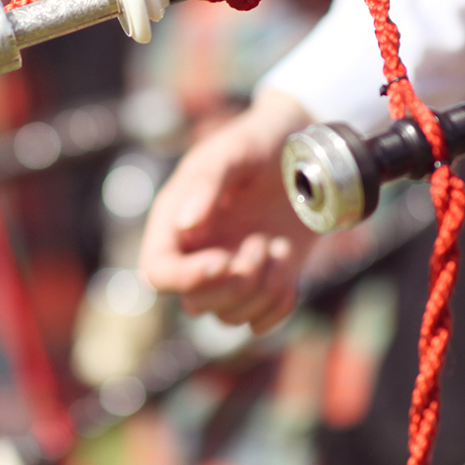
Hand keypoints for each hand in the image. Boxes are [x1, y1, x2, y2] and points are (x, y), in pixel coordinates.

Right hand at [139, 90, 316, 331]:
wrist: (306, 151)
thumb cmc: (260, 143)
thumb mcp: (233, 151)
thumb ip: (207, 182)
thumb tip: (185, 226)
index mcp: (175, 222)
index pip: (158, 272)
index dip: (185, 278)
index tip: (223, 260)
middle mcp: (197, 253)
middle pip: (195, 303)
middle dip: (235, 284)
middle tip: (261, 243)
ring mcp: (230, 272)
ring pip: (229, 317)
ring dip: (262, 290)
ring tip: (278, 246)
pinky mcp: (263, 282)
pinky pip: (261, 322)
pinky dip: (279, 306)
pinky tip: (289, 268)